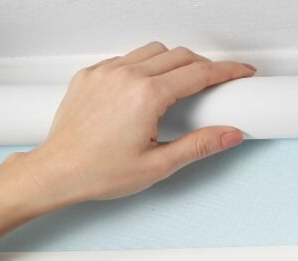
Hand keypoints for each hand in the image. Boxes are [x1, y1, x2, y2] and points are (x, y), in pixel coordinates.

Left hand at [21, 41, 255, 203]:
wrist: (55, 172)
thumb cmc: (97, 172)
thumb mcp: (158, 165)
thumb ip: (199, 146)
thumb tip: (229, 134)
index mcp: (146, 96)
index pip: (199, 73)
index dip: (227, 71)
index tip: (241, 73)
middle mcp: (126, 76)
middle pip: (180, 56)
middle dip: (204, 66)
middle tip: (215, 84)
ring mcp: (106, 72)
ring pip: (153, 51)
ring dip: (173, 63)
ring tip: (180, 86)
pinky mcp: (90, 75)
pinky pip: (125, 59)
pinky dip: (143, 67)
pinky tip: (145, 89)